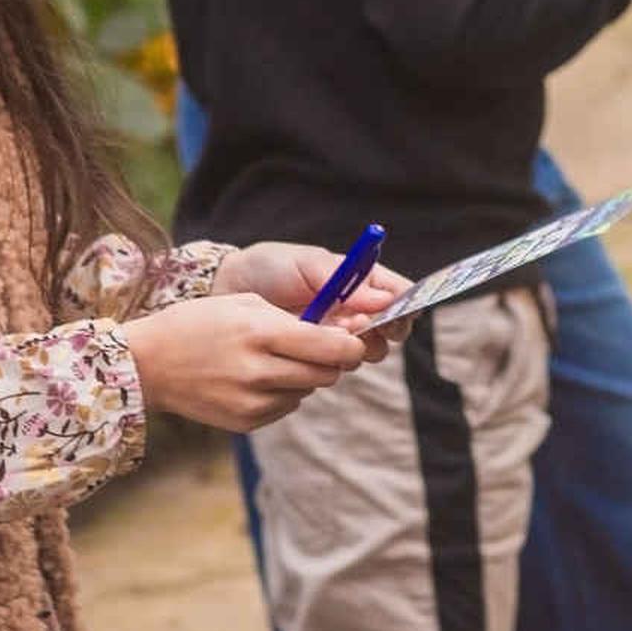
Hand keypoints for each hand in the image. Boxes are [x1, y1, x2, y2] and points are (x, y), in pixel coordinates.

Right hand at [118, 295, 379, 430]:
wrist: (149, 363)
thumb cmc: (199, 323)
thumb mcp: (245, 303)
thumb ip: (293, 319)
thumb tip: (337, 338)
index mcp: (261, 333)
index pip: (331, 347)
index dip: (351, 345)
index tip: (355, 340)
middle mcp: (259, 371)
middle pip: (327, 374)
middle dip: (332, 361)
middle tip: (320, 349)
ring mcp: (252, 401)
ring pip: (308, 392)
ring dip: (304, 377)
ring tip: (275, 360)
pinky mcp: (245, 422)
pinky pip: (286, 407)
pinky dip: (282, 393)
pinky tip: (256, 379)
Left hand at [216, 241, 414, 348]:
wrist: (226, 292)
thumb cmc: (268, 267)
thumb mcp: (305, 264)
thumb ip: (345, 279)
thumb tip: (384, 298)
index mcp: (359, 279)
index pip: (400, 294)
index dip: (405, 306)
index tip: (392, 314)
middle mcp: (355, 309)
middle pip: (392, 328)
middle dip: (380, 330)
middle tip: (355, 327)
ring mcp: (338, 335)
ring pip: (368, 351)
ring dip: (355, 346)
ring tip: (328, 333)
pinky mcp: (318, 357)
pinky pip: (338, 366)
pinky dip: (331, 361)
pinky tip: (311, 349)